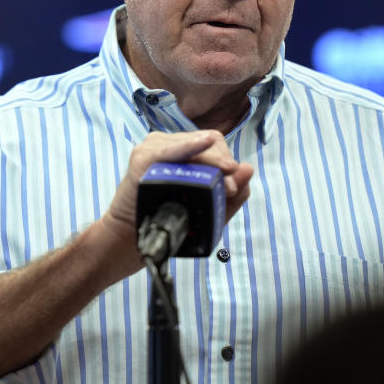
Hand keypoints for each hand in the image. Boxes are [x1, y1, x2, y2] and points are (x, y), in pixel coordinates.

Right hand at [97, 130, 252, 274]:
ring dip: (209, 163)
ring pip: (192, 144)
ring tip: (219, 184)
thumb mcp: (210, 210)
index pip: (214, 144)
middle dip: (221, 164)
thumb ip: (233, 193)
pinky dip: (187, 147)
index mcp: (185, 151)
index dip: (226, 162)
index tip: (230, 188)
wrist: (135, 241)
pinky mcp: (142, 157)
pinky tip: (202, 143)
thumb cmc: (171, 222)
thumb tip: (248, 168)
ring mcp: (153, 147)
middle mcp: (169, 144)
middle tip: (227, 189)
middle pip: (207, 142)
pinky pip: (168, 150)